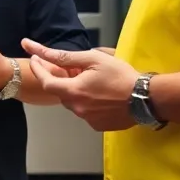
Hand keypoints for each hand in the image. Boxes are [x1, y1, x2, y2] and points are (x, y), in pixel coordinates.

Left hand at [21, 38, 138, 131]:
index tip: (34, 59)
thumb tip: (43, 53)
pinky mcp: (99, 126)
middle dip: (63, 79)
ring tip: (93, 80)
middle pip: (61, 92)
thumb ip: (66, 57)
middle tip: (72, 67)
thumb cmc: (120, 76)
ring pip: (75, 103)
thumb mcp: (93, 59)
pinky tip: (102, 94)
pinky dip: (89, 102)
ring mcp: (88, 119)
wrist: (145, 98)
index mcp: (73, 91)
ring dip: (77, 91)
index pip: (46, 82)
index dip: (38, 70)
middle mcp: (77, 108)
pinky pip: (87, 112)